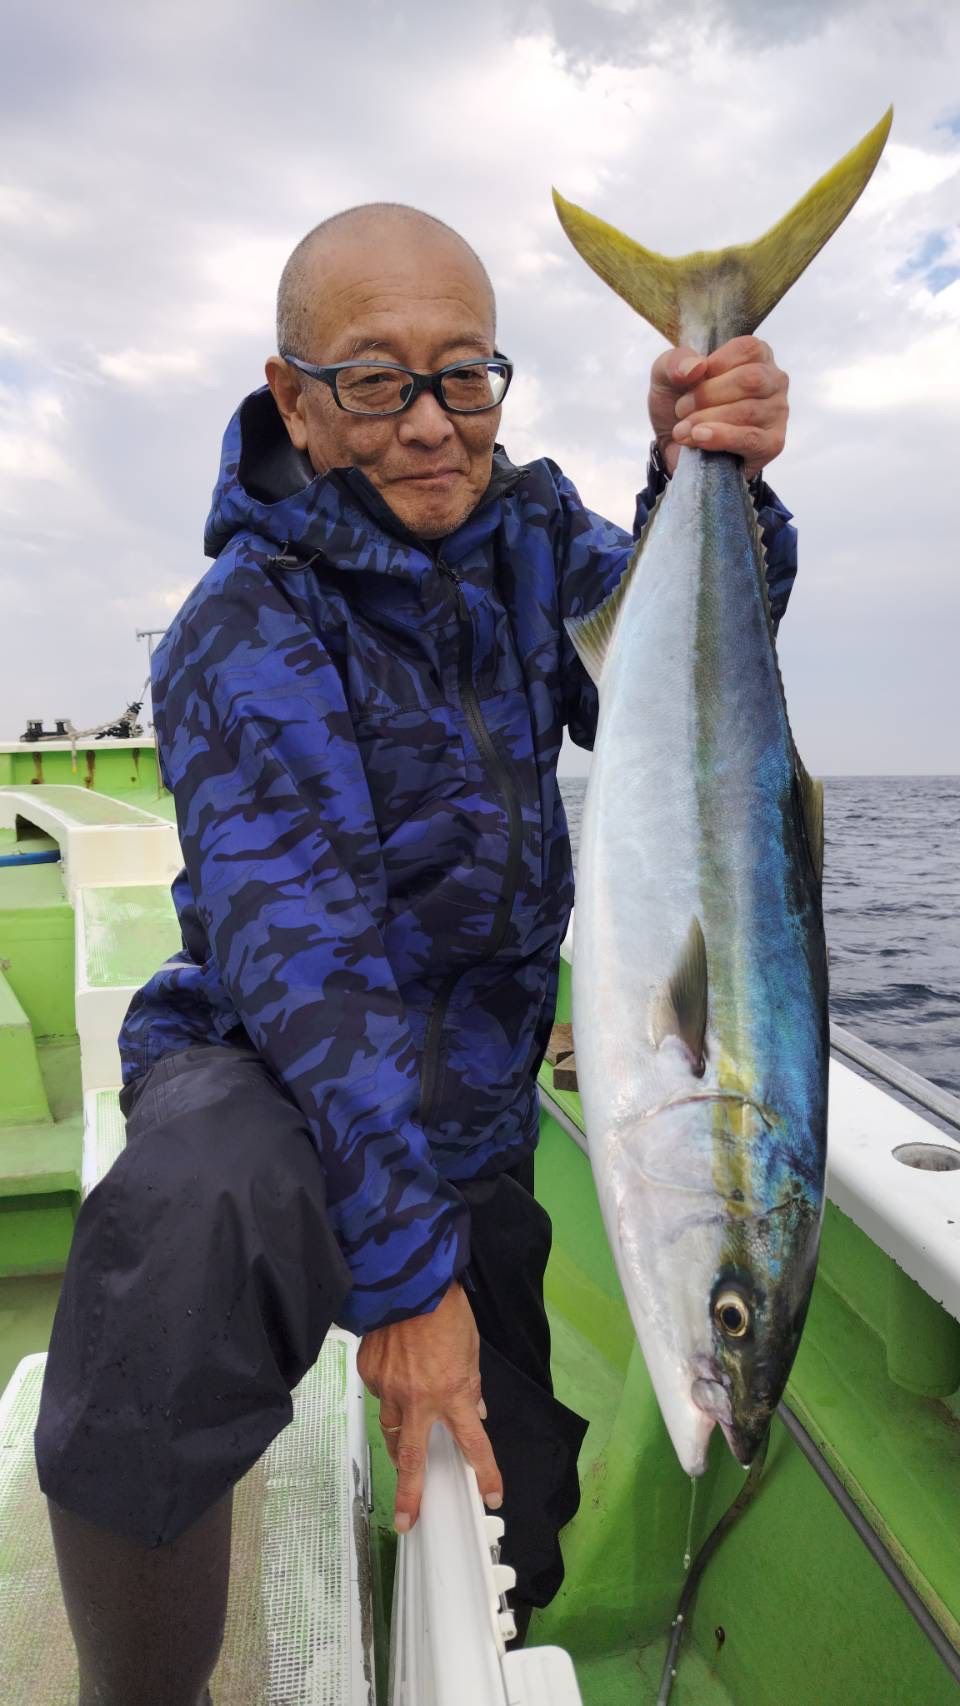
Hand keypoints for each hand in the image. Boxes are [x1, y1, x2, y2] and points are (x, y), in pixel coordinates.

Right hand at [357, 1281, 502, 1531]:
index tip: (491, 1495)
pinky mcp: (369, 1373)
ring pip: (391, 1427)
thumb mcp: (470, 1350)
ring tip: (402, 1447)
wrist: (408, 1280)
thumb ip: (470, 1385)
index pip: (474, 1443)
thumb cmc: (446, 1311)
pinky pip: (380, 1393)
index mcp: (452, 1394)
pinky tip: (395, 1376)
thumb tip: (473, 1410)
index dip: (485, 1472)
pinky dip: (389, 1392)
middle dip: (410, 1495)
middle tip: (407, 1521)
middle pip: (412, 1459)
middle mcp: (418, 1400)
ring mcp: (389, 1388)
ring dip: (399, 1439)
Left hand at [648, 336, 788, 481]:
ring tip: (682, 430)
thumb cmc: (680, 404)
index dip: (715, 365)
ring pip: (748, 411)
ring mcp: (777, 414)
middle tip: (681, 409)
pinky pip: (751, 439)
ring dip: (706, 420)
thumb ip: (675, 362)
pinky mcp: (772, 444)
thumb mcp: (666, 375)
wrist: (674, 447)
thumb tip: (696, 366)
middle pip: (750, 380)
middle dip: (707, 395)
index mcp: (757, 356)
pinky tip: (699, 438)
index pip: (748, 349)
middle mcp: (773, 381)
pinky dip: (721, 438)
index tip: (690, 381)